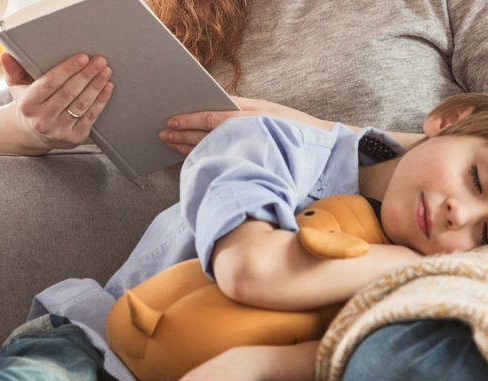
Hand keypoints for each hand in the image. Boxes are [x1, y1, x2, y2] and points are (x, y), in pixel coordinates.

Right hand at [2, 52, 114, 152]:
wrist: (32, 133)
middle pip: (68, 93)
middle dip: (86, 75)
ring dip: (96, 86)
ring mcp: (58, 131)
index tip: (83, 57)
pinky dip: (100, 101)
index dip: (68, 70)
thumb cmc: (28, 103)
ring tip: (105, 71)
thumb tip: (6, 55)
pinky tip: (107, 87)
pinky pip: (90, 117)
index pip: (50, 83)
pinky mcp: (73, 138)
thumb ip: (14, 69)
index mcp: (27, 104)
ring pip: (81, 105)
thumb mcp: (17, 86)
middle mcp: (41, 120)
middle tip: (99, 61)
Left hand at [159, 96, 336, 154]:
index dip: (190, 119)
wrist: (326, 147)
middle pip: (209, 132)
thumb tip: (212, 112)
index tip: (171, 122)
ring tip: (170, 145)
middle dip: (183, 134)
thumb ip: (243, 112)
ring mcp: (254, 145)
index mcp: (253, 112)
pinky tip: (193, 160)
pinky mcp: (258, 161)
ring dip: (190, 147)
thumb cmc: (294, 129)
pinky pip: (227, 161)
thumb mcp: (270, 112)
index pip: (214, 116)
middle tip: (162, 135)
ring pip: (214, 146)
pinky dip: (208, 160)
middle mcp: (251, 127)